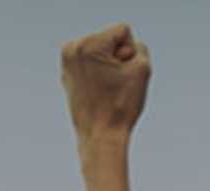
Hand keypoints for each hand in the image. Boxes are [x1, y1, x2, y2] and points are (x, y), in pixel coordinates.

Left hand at [60, 22, 151, 142]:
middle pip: (110, 40)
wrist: (101, 139)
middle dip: (118, 60)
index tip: (121, 77)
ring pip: (102, 53)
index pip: (122, 31)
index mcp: (87, 44)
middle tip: (113, 87)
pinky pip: (93, 66)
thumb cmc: (121, 107)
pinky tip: (99, 94)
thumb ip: (138, 47)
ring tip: (106, 91)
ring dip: (110, 68)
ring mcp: (67, 62)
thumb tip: (118, 52)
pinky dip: (100, 76)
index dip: (130, 54)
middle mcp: (71, 48)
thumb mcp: (142, 69)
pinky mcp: (68, 75)